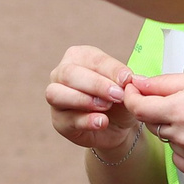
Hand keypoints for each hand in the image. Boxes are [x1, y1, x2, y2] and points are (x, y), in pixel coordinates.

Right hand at [46, 46, 142, 160]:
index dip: (110, 69)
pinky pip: (66, 119)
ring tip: (106, 106)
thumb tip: (125, 79)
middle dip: (95, 84)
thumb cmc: (119, 98)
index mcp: (78, 56)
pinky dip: (85, 121)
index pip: (92, 59)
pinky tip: (101, 122)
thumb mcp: (126, 88)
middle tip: (117, 94)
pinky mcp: (58, 121)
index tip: (127, 79)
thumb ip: (124, 81)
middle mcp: (61, 74)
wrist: (118, 127)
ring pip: (57, 94)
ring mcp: (55, 97)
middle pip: (68, 73)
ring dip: (83, 100)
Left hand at [122, 69, 183, 183]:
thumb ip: (166, 83)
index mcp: (182, 109)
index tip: (134, 92)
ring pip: (170, 143)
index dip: (132, 98)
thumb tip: (138, 83)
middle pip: (154, 125)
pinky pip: (182, 161)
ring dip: (178, 132)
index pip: (138, 108)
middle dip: (161, 113)